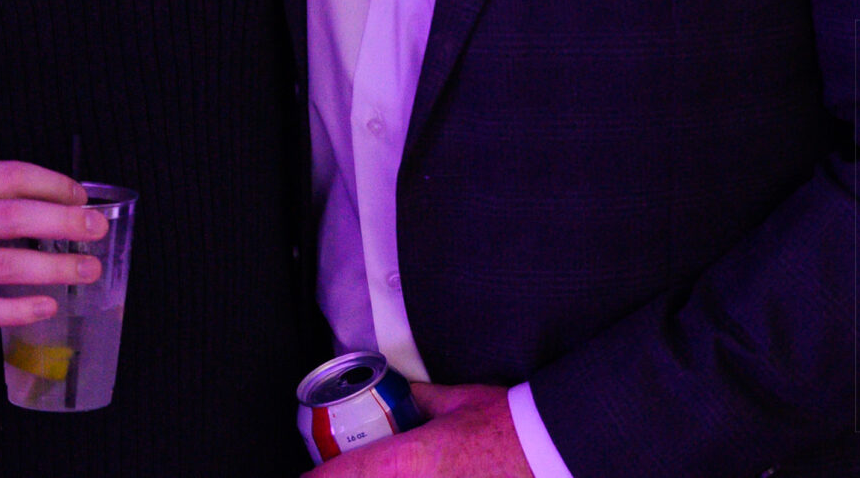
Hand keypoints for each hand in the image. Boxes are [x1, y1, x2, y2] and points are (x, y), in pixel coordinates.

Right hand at [0, 162, 102, 326]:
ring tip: (88, 268)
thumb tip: (60, 198)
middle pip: (11, 217)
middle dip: (61, 221)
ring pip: (4, 265)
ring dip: (53, 267)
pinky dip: (19, 310)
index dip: (49, 183)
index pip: (7, 176)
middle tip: (96, 228)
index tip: (80, 195)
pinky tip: (48, 305)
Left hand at [318, 384, 532, 476]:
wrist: (554, 450)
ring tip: (392, 468)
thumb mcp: (458, 402)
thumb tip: (403, 391)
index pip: (340, 475)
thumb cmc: (510, 426)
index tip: (306, 476)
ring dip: (379, 477)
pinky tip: (420, 474)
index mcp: (406, 460)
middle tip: (337, 469)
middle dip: (349, 476)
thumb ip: (422, 398)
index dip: (315, 477)